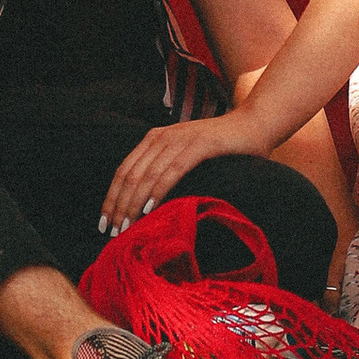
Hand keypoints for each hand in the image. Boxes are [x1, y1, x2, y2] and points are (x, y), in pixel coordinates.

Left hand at [100, 106, 265, 232]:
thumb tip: (145, 206)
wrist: (254, 126)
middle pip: (130, 175)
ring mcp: (180, 139)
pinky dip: (158, 190)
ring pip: (147, 175)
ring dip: (133, 203)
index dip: (111, 198)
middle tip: (112, 232)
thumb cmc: (221, 149)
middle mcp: (162, 137)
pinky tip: (148, 208)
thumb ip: (166, 170)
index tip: (104, 223)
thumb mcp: (185, 156)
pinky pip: (172, 170)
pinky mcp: (200, 145)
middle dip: (118, 205)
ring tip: (126, 226)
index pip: (124, 171)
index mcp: (154, 139)